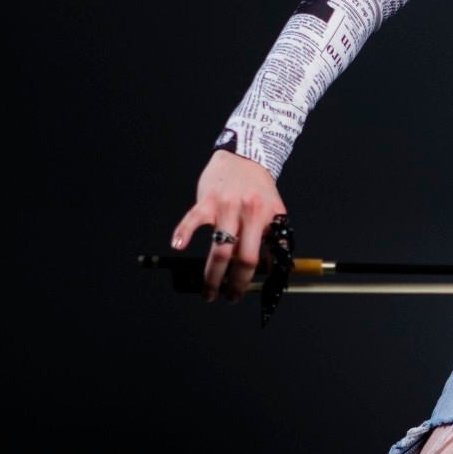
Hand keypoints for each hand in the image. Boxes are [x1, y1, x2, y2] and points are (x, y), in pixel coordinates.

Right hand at [171, 149, 284, 302]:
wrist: (245, 155)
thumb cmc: (258, 189)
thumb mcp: (274, 212)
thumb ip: (273, 238)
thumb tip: (268, 273)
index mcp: (270, 218)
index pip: (265, 257)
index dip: (254, 280)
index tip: (245, 292)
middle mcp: (250, 213)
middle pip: (243, 259)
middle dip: (235, 285)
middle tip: (228, 298)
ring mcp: (227, 207)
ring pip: (220, 248)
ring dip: (212, 275)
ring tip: (208, 291)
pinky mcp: (207, 200)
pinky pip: (193, 219)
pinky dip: (183, 233)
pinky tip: (177, 246)